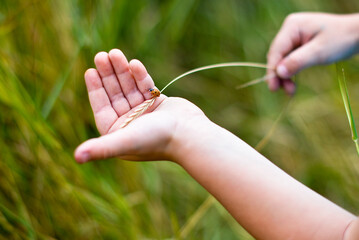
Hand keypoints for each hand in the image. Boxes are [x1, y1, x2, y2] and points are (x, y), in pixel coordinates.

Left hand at [74, 49, 206, 162]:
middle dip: (108, 75)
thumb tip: (76, 158)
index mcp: (119, 133)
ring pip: (129, 88)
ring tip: (115, 53)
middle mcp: (130, 123)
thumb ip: (101, 148)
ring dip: (122, 70)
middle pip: (115, 95)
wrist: (190, 134)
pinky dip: (139, 75)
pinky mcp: (158, 104)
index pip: (102, 108)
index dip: (95, 89)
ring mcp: (144, 113)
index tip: (90, 71)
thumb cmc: (157, 139)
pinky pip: (145, 87)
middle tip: (101, 55)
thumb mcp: (125, 141)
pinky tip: (134, 63)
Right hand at [267, 12, 358, 93]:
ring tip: (291, 91)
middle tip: (286, 92)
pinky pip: (290, 61)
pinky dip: (291, 73)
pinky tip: (293, 84)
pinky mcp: (298, 46)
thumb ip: (298, 61)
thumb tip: (278, 73)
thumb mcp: (320, 51)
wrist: (358, 35)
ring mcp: (294, 38)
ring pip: (283, 61)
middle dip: (280, 75)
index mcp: (292, 26)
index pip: (276, 50)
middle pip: (277, 57)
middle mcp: (290, 31)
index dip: (272, 70)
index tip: (273, 88)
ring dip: (286, 76)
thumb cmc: (342, 39)